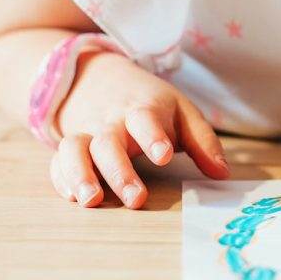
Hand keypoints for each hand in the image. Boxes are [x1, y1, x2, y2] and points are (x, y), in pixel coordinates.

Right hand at [48, 49, 230, 208]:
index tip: (163, 155)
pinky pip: (57, 162)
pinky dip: (61, 178)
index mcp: (142, 110)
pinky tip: (73, 198)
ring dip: (80, 175)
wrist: (100, 78)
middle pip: (109, 143)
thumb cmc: (151, 104)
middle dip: (121, 171)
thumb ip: (203, 142)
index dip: (153, 136)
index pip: (146, 119)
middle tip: (137, 199)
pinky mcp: (68, 147)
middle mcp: (111, 122)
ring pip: (74, 150)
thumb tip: (223, 173)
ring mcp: (86, 134)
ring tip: (92, 201)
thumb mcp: (181, 112)